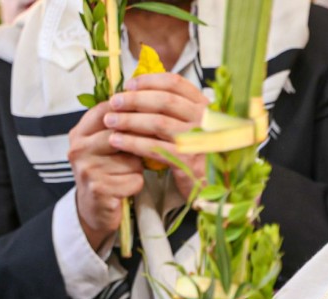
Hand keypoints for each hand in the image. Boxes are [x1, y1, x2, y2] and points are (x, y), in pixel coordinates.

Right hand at [68, 101, 146, 249]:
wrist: (93, 210)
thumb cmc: (106, 173)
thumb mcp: (104, 146)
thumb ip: (117, 126)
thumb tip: (147, 101)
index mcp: (80, 132)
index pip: (108, 111)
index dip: (132, 112)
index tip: (150, 115)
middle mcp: (79, 148)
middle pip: (123, 134)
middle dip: (138, 144)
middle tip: (141, 152)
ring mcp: (87, 169)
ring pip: (132, 159)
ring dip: (137, 168)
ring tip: (126, 174)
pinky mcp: (99, 188)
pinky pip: (134, 180)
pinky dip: (136, 185)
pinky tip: (125, 188)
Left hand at [104, 73, 209, 199]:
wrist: (218, 189)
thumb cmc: (201, 154)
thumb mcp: (196, 127)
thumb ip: (177, 110)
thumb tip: (140, 91)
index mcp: (206, 107)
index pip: (176, 84)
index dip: (149, 81)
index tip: (128, 85)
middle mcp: (205, 120)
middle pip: (165, 100)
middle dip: (135, 99)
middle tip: (113, 102)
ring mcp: (198, 140)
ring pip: (158, 123)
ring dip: (130, 120)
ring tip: (110, 121)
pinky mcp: (188, 162)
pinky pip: (155, 148)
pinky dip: (133, 143)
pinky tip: (118, 141)